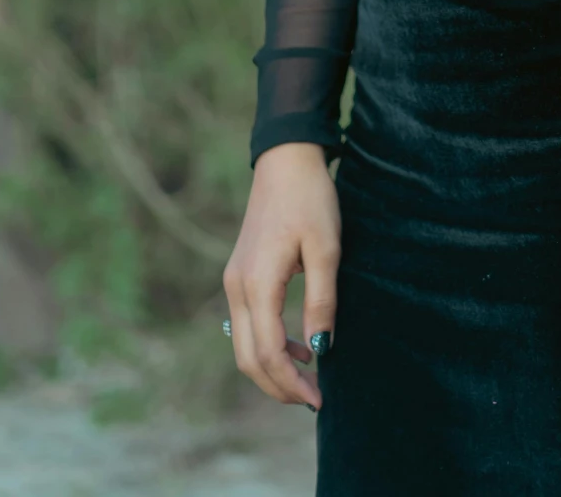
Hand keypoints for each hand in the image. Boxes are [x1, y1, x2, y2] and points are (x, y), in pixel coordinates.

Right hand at [223, 141, 339, 408]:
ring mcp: (234, 281)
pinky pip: (248, 324)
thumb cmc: (310, 199)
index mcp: (257, 283)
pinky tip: (298, 345)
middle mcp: (237, 287)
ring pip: (244, 345)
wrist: (285, 160)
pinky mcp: (239, 274)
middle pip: (248, 359)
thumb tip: (322, 348)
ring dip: (272, 369)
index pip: (268, 352)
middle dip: (278, 386)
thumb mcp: (326, 248)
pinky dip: (268, 345)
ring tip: (308, 378)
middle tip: (312, 399)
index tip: (318, 399)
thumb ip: (322, 300)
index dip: (291, 383)